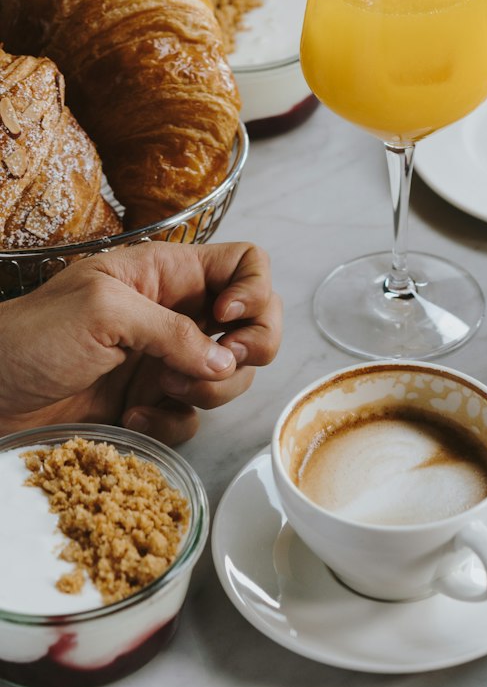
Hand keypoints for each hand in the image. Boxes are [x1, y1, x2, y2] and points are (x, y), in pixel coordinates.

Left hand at [0, 242, 281, 443]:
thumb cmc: (30, 337)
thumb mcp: (102, 312)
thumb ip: (172, 331)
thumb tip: (224, 361)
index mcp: (167, 275)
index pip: (244, 264)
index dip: (253, 289)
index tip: (225, 317)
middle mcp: (177, 314)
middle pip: (255, 321)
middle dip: (252, 345)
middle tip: (222, 361)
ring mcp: (166, 361)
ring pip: (231, 375)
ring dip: (210, 389)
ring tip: (161, 389)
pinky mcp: (150, 404)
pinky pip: (192, 417)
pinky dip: (171, 422)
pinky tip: (131, 417)